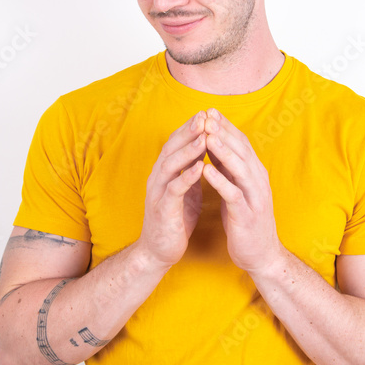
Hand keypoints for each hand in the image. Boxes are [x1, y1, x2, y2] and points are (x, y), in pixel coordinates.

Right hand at [137, 111, 207, 268]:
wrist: (159, 251)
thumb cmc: (174, 219)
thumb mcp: (185, 191)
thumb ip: (190, 171)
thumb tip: (203, 152)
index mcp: (165, 173)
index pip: (176, 143)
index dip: (189, 127)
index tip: (206, 113)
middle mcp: (158, 178)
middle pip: (171, 148)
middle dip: (189, 131)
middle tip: (205, 115)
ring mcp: (158, 193)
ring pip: (171, 165)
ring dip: (188, 150)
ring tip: (204, 136)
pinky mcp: (163, 209)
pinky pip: (174, 190)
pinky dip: (187, 177)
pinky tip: (200, 168)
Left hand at [201, 108, 284, 273]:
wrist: (261, 255)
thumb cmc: (246, 220)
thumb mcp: (237, 188)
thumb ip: (229, 168)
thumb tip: (215, 144)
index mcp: (255, 173)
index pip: (241, 143)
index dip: (226, 126)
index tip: (209, 110)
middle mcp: (258, 181)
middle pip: (241, 150)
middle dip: (223, 132)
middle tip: (207, 115)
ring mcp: (254, 197)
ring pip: (239, 168)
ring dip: (223, 150)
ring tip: (206, 135)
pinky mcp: (247, 215)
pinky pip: (233, 194)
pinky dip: (220, 180)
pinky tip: (205, 170)